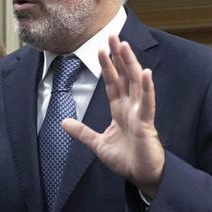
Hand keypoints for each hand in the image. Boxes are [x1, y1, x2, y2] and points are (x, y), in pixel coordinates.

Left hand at [62, 35, 164, 195]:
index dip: (107, 66)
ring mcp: (140, 113)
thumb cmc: (126, 160)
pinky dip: (146, 88)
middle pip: (125, 75)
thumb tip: (63, 123)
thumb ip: (82, 132)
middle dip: (119, 56)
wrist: (141, 176)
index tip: (101, 48)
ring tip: (124, 46)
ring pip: (135, 83)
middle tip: (113, 35)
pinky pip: (147, 102)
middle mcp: (131, 107)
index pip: (113, 82)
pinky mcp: (147, 123)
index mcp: (120, 110)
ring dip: (130, 64)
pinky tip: (145, 73)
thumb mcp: (98, 144)